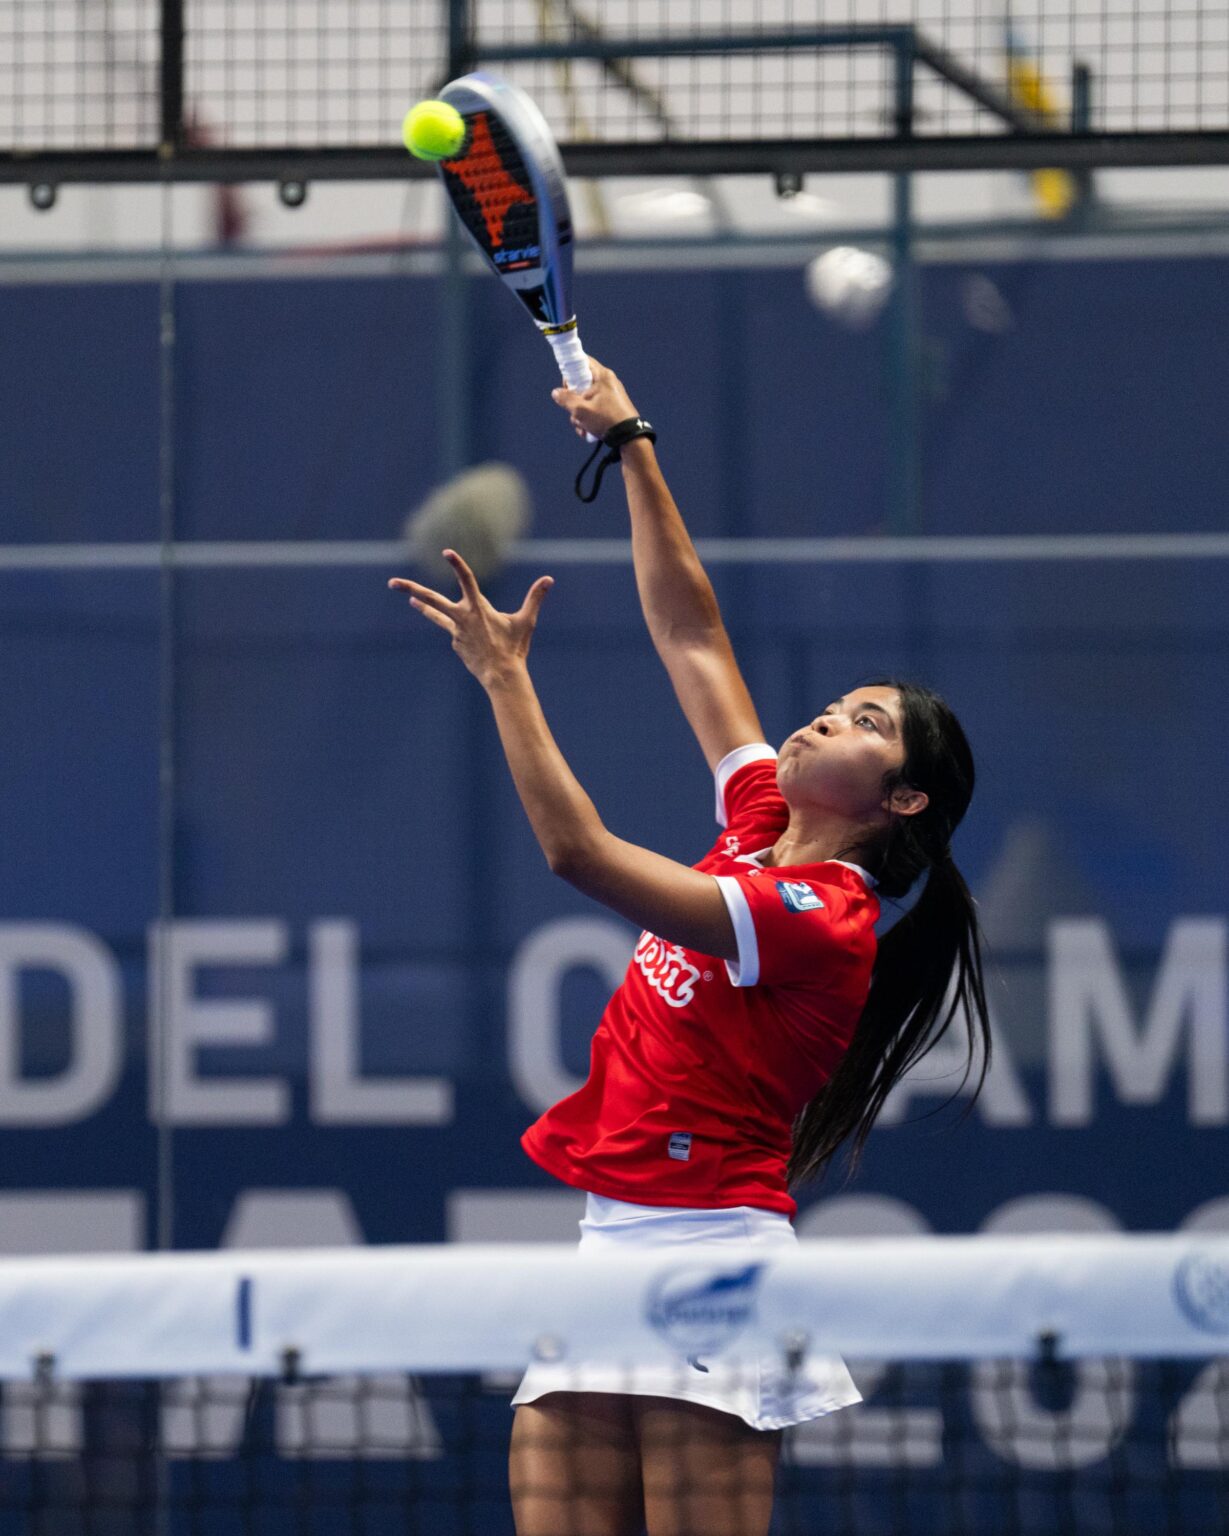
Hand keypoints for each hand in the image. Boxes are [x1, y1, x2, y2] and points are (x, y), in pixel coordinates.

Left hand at [389, 550, 553, 689]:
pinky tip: (477, 643)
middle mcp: (462, 617)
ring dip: (423, 606)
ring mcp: (456, 631)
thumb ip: (535, 598)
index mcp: (479, 607)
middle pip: (432, 599)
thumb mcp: (526, 621)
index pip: (467, 580)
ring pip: (436, 615)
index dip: (457, 565)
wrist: (501, 676)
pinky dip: (463, 631)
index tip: (446, 552)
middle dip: (411, 589)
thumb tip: (549, 579)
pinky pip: (456, 632)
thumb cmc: (515, 647)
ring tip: (409, 599)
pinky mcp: (455, 643)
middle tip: (391, 583)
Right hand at [551, 355, 640, 439]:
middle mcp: (607, 382)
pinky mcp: (612, 407)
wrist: (629, 437)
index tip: (566, 387)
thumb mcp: (581, 410)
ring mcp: (610, 395)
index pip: (582, 361)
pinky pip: (594, 408)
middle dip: (574, 401)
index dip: (570, 372)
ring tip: (583, 427)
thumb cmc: (606, 420)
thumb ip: (566, 399)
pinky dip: (589, 419)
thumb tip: (556, 392)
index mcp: (602, 376)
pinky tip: (588, 431)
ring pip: (586, 399)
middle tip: (574, 411)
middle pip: (581, 384)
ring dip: (580, 415)